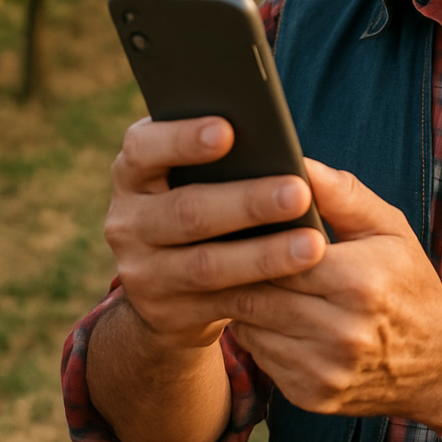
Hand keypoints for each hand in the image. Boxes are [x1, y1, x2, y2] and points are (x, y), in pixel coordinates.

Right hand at [104, 115, 328, 350]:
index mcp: (135, 170)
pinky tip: (301, 277)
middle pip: (186, 209)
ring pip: (205, 263)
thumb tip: (286, 151)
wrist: (176, 280)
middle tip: (299, 191)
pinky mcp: (166, 312)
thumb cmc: (211, 197)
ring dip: (263, 254)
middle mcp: (129, 218)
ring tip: (312, 243)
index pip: (143, 147)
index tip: (228, 130)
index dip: (182, 139)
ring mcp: (142, 270)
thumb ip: (235, 151)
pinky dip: (262, 288)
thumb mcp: (207, 171)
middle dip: (247, 201)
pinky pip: (219, 301)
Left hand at [229, 159, 441, 418]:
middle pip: (257, 293)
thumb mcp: (388, 227)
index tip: (231, 216)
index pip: (280, 255)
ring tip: (234, 272)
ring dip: (240, 300)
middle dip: (234, 268)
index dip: (251, 236)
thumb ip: (342, 194)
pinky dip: (256, 331)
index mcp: (360, 281)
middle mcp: (342, 332)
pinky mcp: (311, 395)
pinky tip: (264, 309)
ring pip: (250, 326)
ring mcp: (324, 370)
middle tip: (217, 243)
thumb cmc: (408, 281)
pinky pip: (260, 356)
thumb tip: (297, 162)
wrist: (438, 361)